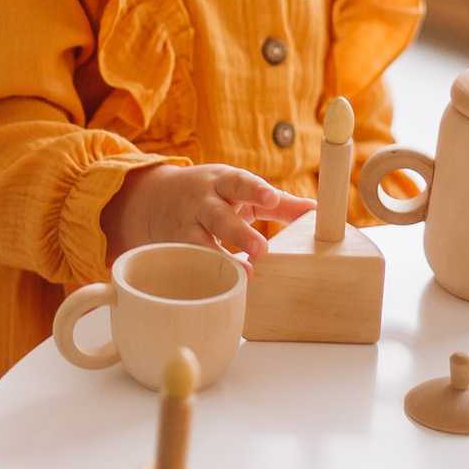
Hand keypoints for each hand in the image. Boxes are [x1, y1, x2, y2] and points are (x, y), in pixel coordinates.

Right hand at [103, 163, 312, 259]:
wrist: (153, 198)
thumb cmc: (212, 194)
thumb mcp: (240, 190)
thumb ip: (278, 204)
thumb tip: (315, 211)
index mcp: (223, 182)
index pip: (240, 183)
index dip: (255, 190)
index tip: (271, 198)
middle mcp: (201, 201)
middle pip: (218, 215)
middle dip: (238, 232)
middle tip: (261, 248)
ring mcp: (184, 225)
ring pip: (199, 242)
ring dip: (220, 258)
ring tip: (245, 275)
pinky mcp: (174, 248)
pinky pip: (188, 262)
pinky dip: (202, 273)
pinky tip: (219, 287)